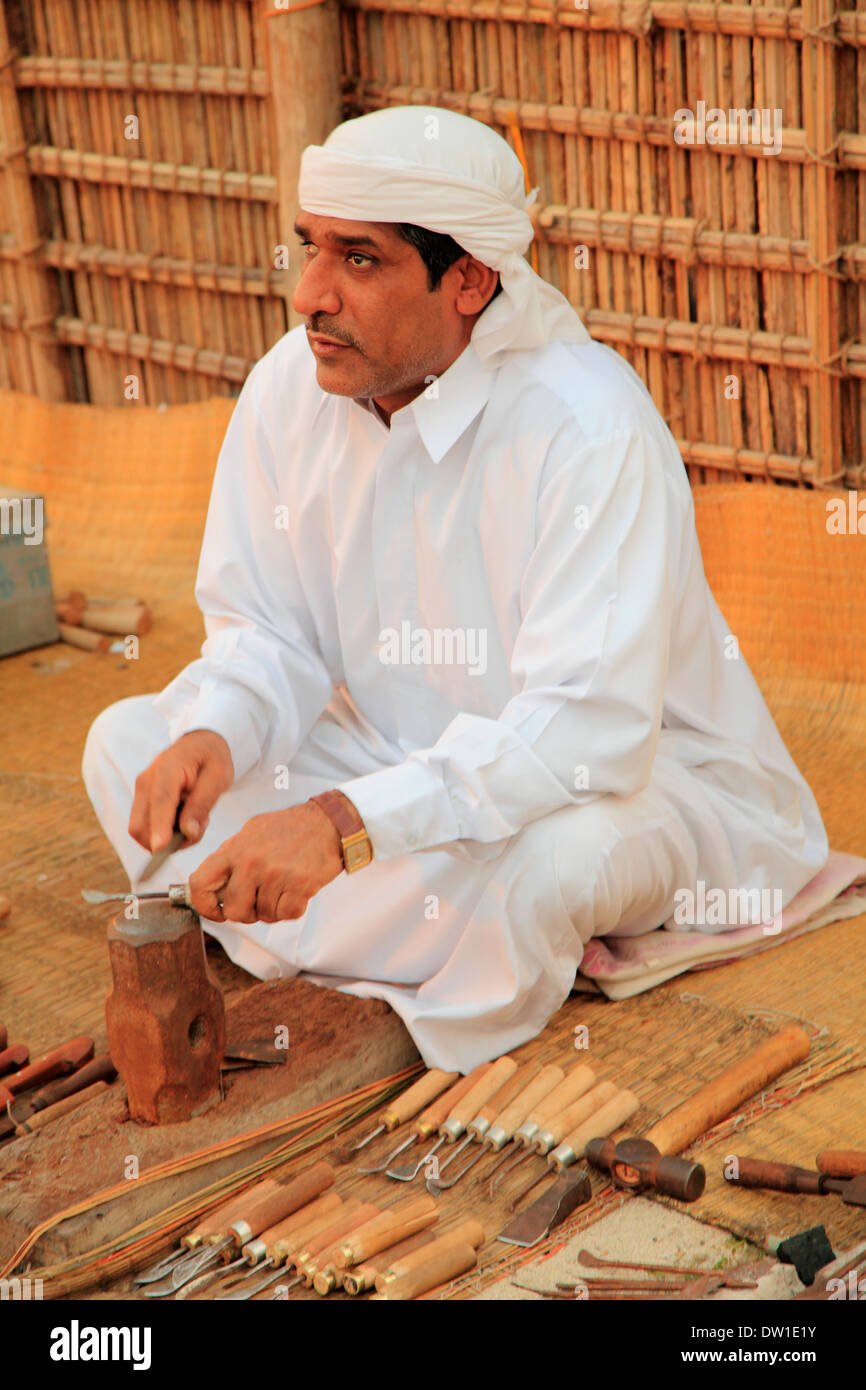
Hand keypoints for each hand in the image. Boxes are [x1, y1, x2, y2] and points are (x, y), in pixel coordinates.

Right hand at [128, 729, 233, 852]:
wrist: (199, 743)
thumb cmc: (211, 758)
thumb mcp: (218, 778)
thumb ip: (202, 805)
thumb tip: (188, 832)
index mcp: (167, 769)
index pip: (160, 802)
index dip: (159, 827)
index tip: (160, 849)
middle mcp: (146, 781)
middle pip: (140, 825)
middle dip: (165, 841)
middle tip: (197, 829)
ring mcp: (141, 791)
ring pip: (142, 830)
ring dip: (168, 837)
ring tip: (195, 819)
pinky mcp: (142, 800)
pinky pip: (147, 826)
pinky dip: (165, 832)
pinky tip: (185, 818)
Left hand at [188, 802, 343, 923]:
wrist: (329, 822)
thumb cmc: (291, 828)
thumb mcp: (252, 832)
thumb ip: (231, 857)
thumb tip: (212, 883)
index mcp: (235, 849)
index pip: (200, 883)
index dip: (203, 905)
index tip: (216, 910)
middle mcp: (252, 862)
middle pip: (234, 910)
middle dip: (246, 912)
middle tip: (257, 902)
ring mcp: (276, 875)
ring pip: (263, 915)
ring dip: (272, 909)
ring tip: (282, 889)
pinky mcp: (300, 885)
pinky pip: (286, 914)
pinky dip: (291, 909)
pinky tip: (296, 891)